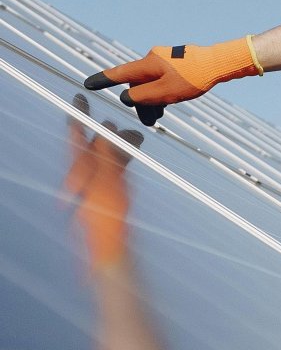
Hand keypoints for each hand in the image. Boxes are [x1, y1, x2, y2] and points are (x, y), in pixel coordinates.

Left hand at [63, 114, 133, 269]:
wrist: (109, 251)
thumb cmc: (105, 220)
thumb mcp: (108, 181)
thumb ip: (108, 154)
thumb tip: (109, 131)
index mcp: (77, 172)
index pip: (76, 137)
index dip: (78, 116)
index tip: (80, 98)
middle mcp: (82, 178)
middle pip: (92, 146)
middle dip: (107, 133)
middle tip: (119, 124)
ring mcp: (94, 187)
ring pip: (105, 157)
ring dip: (119, 146)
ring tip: (135, 138)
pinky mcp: (105, 196)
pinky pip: (113, 170)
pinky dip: (123, 160)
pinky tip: (133, 154)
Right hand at [84, 38, 261, 124]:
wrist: (221, 63)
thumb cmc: (194, 77)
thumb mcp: (164, 92)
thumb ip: (141, 96)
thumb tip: (126, 97)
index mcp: (148, 63)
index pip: (120, 74)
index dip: (103, 80)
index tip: (88, 84)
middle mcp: (154, 58)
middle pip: (138, 83)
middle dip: (141, 102)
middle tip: (150, 122)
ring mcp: (167, 60)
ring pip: (152, 83)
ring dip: (153, 100)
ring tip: (159, 116)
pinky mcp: (178, 63)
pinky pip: (163, 80)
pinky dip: (162, 92)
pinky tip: (168, 104)